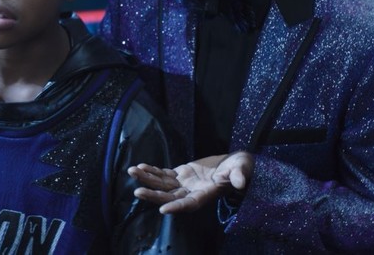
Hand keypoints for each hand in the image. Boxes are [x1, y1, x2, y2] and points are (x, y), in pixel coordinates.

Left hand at [128, 151, 253, 213]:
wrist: (234, 164)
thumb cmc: (240, 169)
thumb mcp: (242, 171)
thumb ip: (239, 176)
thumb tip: (239, 182)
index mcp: (206, 195)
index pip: (190, 204)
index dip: (177, 207)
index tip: (163, 209)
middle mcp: (192, 192)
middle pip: (170, 197)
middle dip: (154, 195)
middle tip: (138, 192)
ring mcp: (185, 184)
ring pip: (163, 185)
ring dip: (147, 179)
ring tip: (132, 172)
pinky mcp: (181, 174)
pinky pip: (164, 174)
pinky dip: (153, 171)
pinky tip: (141, 167)